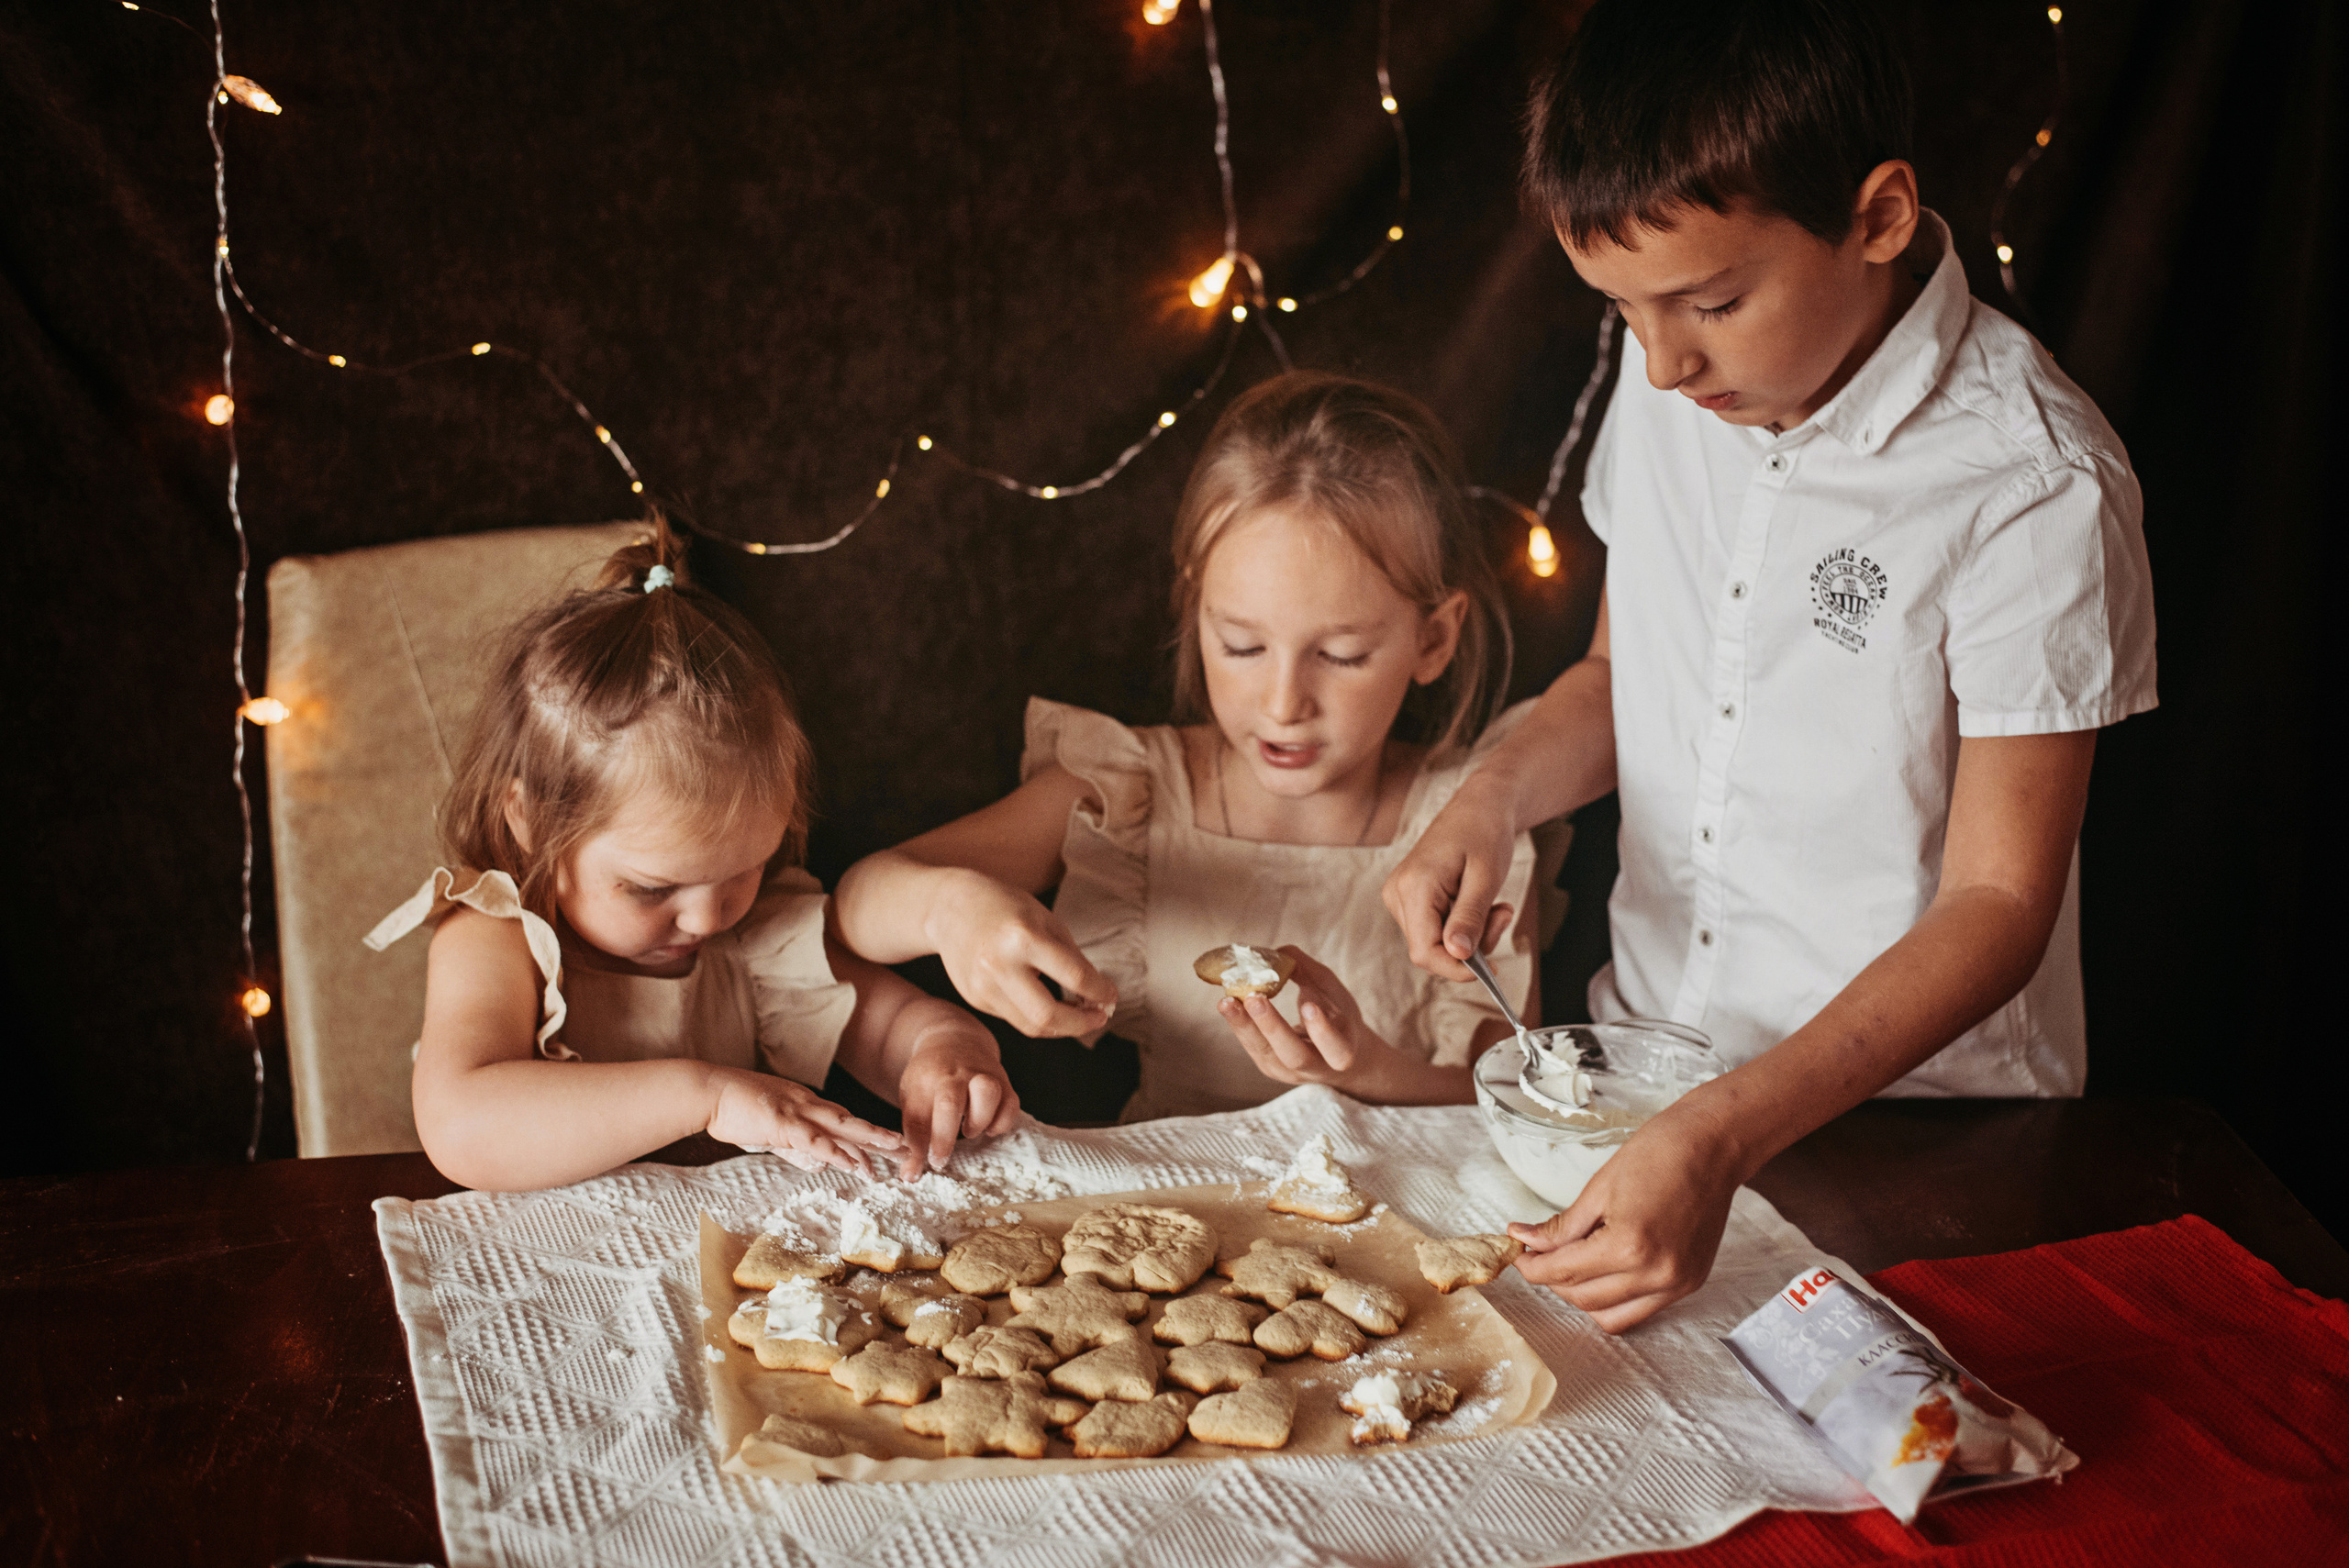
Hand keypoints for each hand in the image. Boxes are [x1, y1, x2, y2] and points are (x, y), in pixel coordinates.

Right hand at [705, 1068, 904, 1174]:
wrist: (708, 1092)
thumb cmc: (732, 1111)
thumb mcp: (770, 1134)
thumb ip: (795, 1151)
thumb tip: (819, 1167)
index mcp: (804, 1104)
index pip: (842, 1120)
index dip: (866, 1133)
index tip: (887, 1145)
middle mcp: (807, 1104)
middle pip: (851, 1122)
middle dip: (879, 1136)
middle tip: (905, 1147)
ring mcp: (797, 1111)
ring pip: (842, 1128)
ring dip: (869, 1142)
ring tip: (894, 1152)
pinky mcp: (783, 1123)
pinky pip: (815, 1140)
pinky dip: (836, 1152)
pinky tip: (854, 1163)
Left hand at [894, 1021, 1023, 1177]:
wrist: (955, 1041)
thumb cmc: (930, 1079)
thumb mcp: (914, 1100)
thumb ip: (913, 1137)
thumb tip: (910, 1177)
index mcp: (929, 1077)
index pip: (921, 1114)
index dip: (922, 1145)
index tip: (921, 1168)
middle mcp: (957, 1073)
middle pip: (951, 1101)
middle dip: (944, 1136)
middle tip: (940, 1159)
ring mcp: (984, 1074)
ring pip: (988, 1093)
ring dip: (978, 1121)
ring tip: (967, 1131)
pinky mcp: (1005, 1082)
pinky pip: (1011, 1104)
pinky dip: (1001, 1123)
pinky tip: (986, 1127)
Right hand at [931, 868, 1116, 1037]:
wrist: (950, 908)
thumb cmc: (1006, 908)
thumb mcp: (1045, 921)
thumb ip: (1072, 959)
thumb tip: (1098, 996)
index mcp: (1023, 938)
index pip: (1074, 976)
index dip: (1100, 991)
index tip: (1111, 995)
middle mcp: (999, 966)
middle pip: (1048, 1016)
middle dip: (1081, 1024)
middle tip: (1098, 1016)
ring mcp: (982, 987)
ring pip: (1031, 1026)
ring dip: (1062, 1026)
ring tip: (1078, 1014)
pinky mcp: (975, 1000)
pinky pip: (1014, 1017)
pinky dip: (1037, 1016)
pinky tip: (1047, 1003)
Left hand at [1216, 949, 1448, 1104]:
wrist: (1336, 1054)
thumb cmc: (1338, 1016)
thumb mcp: (1334, 993)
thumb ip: (1310, 972)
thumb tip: (1279, 952)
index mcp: (1344, 1051)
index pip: (1337, 1049)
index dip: (1322, 1031)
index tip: (1308, 1006)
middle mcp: (1317, 1069)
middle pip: (1295, 1056)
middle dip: (1273, 1027)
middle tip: (1254, 998)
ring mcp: (1290, 1073)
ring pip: (1266, 1054)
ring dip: (1245, 1026)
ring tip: (1227, 1001)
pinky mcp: (1270, 1068)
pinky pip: (1253, 1048)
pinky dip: (1240, 1026)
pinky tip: (1228, 1005)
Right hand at [1382, 775, 1518, 982]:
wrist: (1478, 804)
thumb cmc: (1484, 831)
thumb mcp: (1486, 877)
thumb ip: (1470, 917)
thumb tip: (1458, 955)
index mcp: (1413, 886)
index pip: (1425, 951)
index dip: (1456, 968)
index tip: (1490, 968)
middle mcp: (1397, 893)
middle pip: (1429, 950)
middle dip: (1470, 948)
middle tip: (1502, 917)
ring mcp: (1399, 895)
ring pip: (1433, 942)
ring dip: (1469, 936)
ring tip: (1496, 906)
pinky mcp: (1408, 896)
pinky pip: (1434, 929)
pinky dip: (1461, 926)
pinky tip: (1478, 903)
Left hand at [1506, 1109, 1741, 1331]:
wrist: (1713, 1146)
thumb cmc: (1657, 1154)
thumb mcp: (1599, 1188)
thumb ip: (1562, 1226)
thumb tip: (1525, 1240)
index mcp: (1628, 1246)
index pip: (1563, 1271)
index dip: (1532, 1266)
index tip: (1518, 1254)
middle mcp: (1655, 1274)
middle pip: (1583, 1298)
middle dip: (1553, 1280)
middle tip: (1540, 1254)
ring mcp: (1676, 1284)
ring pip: (1611, 1315)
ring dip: (1583, 1295)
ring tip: (1572, 1264)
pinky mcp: (1690, 1284)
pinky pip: (1641, 1309)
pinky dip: (1615, 1297)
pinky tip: (1604, 1270)